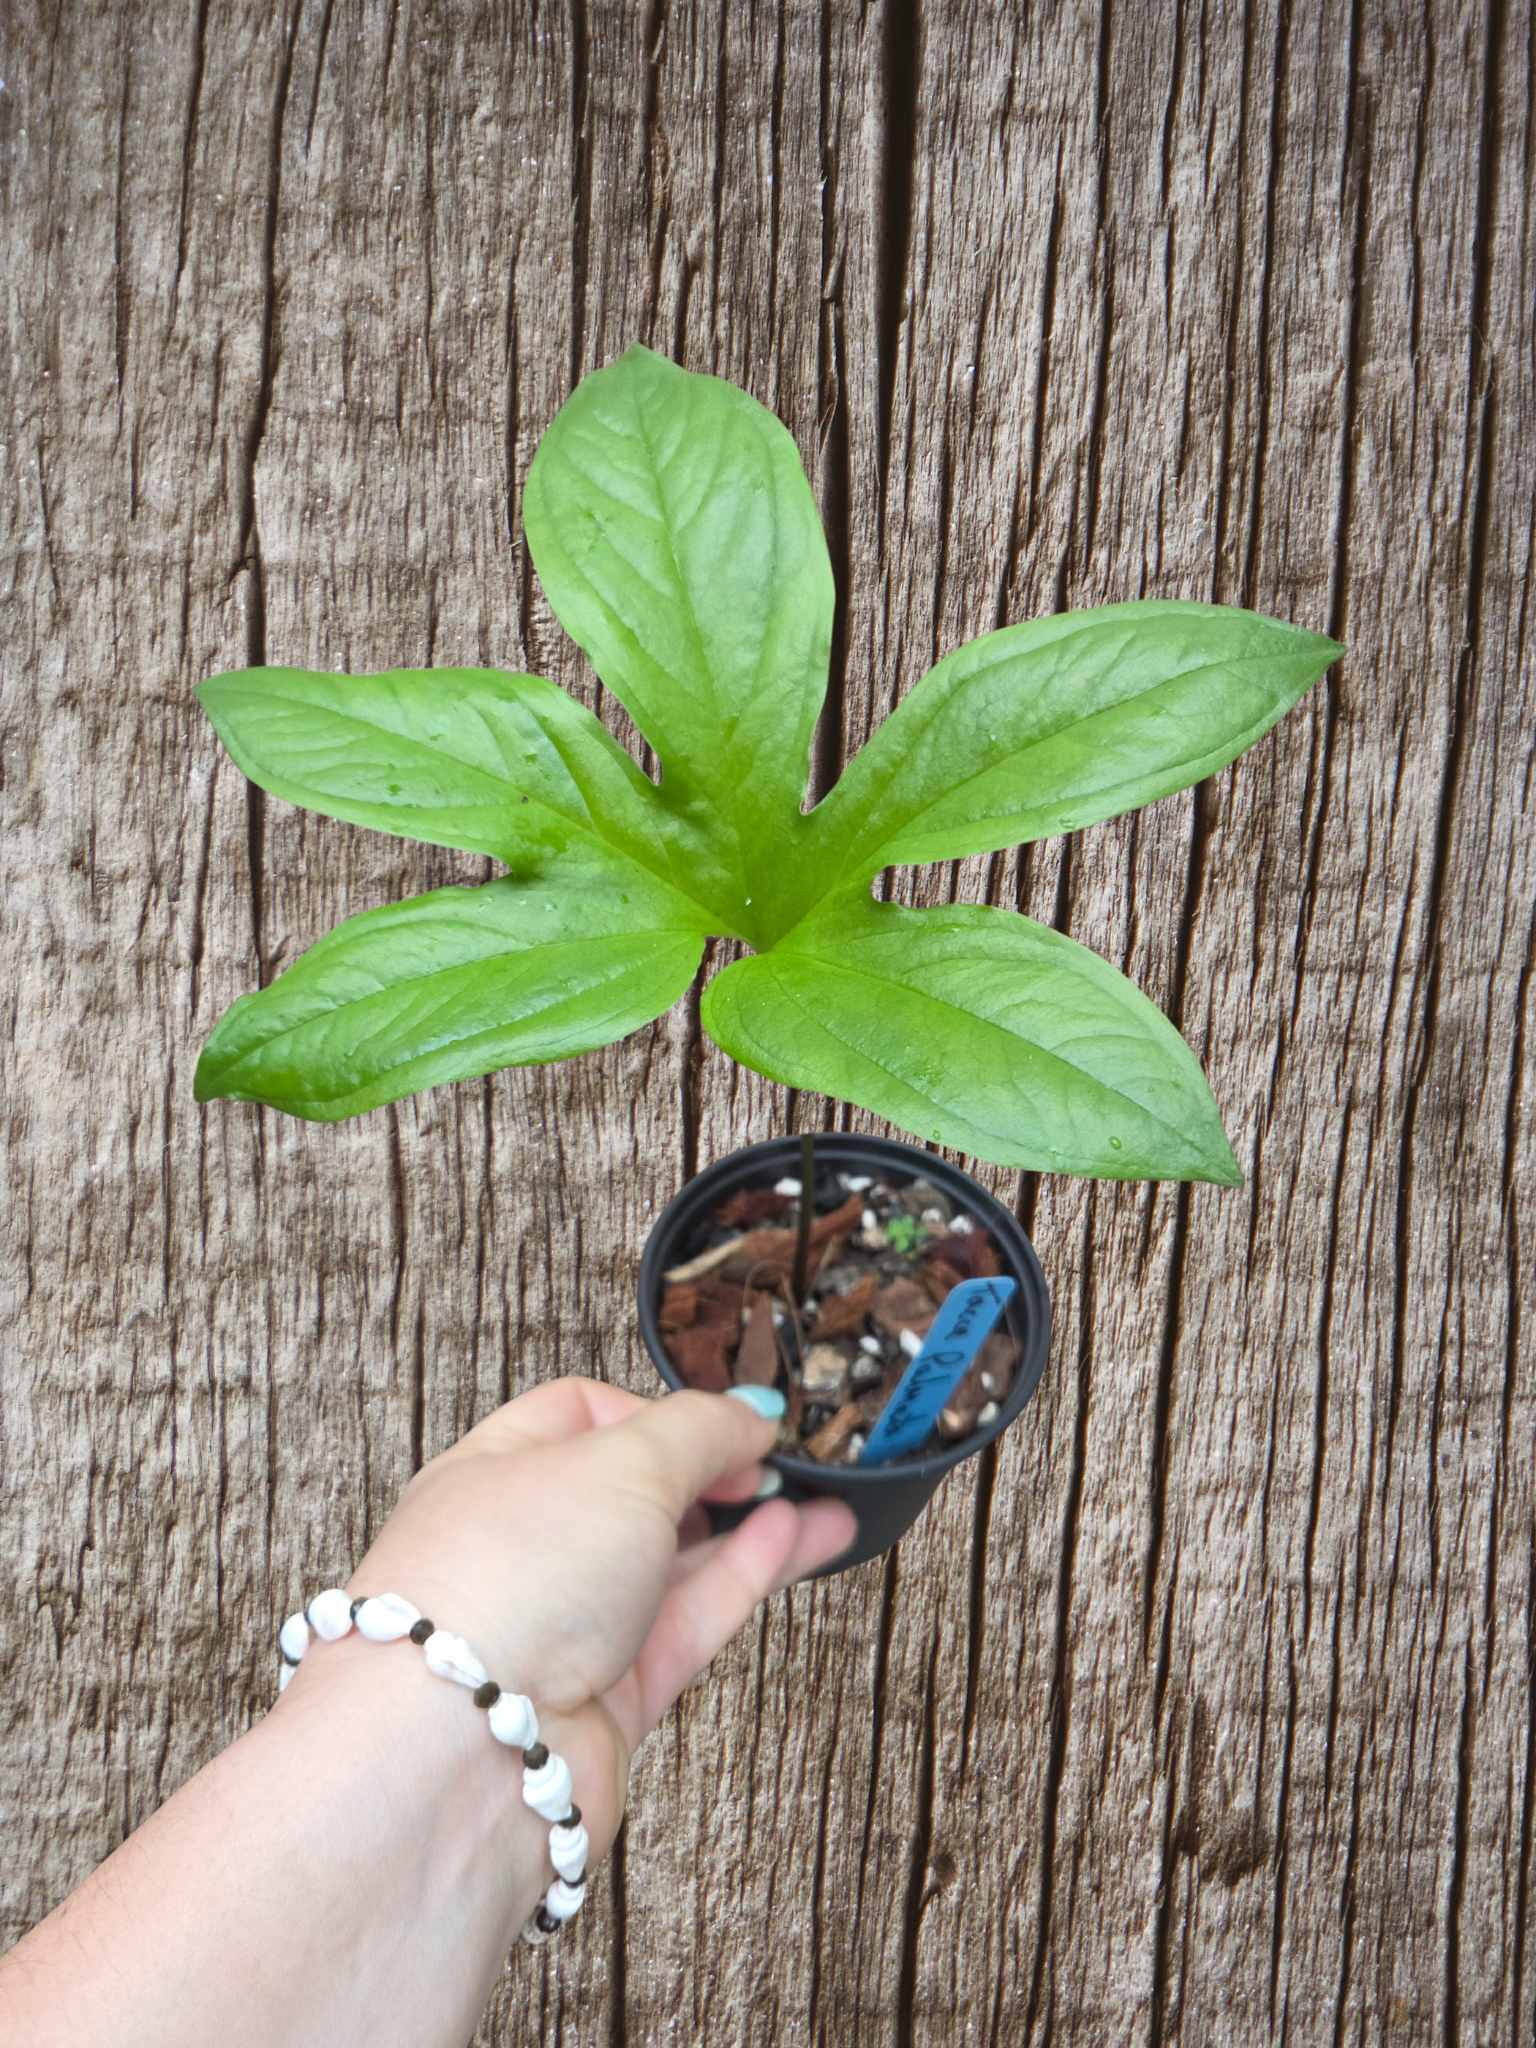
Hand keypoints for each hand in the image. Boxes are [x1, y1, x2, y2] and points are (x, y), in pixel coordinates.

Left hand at [317, 1378, 856, 1859]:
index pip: (584, 1414)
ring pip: (673, 1564)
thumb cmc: (502, 1588)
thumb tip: (749, 1413)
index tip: (730, 1415)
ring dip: (750, 1530)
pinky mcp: (606, 1698)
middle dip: (712, 1474)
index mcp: (495, 1471)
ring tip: (824, 1502)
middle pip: (634, 1494)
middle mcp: (525, 1549)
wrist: (464, 1753)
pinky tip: (795, 1542)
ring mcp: (564, 1627)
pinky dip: (742, 1579)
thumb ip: (699, 1432)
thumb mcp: (622, 1465)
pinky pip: (687, 1623)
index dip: (662, 1410)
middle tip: (781, 1462)